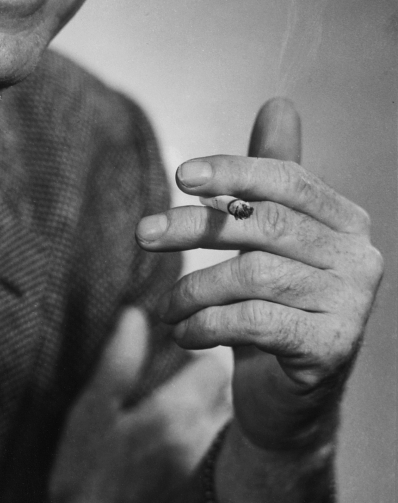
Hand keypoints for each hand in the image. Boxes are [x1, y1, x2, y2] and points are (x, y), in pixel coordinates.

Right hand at [49, 307, 231, 502]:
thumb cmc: (85, 475)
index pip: (215, 364)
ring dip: (208, 403)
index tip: (177, 342)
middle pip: (226, 390)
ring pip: (224, 418)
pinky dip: (204, 430)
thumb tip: (135, 315)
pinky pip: (215, 444)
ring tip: (176, 397)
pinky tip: (176, 433)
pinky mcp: (203, 487)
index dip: (198, 348)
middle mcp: (201, 438)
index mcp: (174, 413)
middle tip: (176, 367)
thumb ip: (119, 360)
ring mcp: (206, 467)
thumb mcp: (92, 408)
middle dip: (206, 374)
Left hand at [136, 98, 383, 451]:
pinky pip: (255, 322)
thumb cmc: (275, 304)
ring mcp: (351, 304)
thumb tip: (279, 102)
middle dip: (194, 227)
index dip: (233, 171)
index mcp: (344, 219)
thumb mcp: (268, 237)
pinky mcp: (332, 348)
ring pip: (253, 275)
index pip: (286, 179)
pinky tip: (184, 333)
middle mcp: (359, 257)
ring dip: (194, 287)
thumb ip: (270, 177)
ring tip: (167, 305)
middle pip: (263, 224)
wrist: (291, 399)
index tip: (180, 176)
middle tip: (143, 234)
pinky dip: (208, 324)